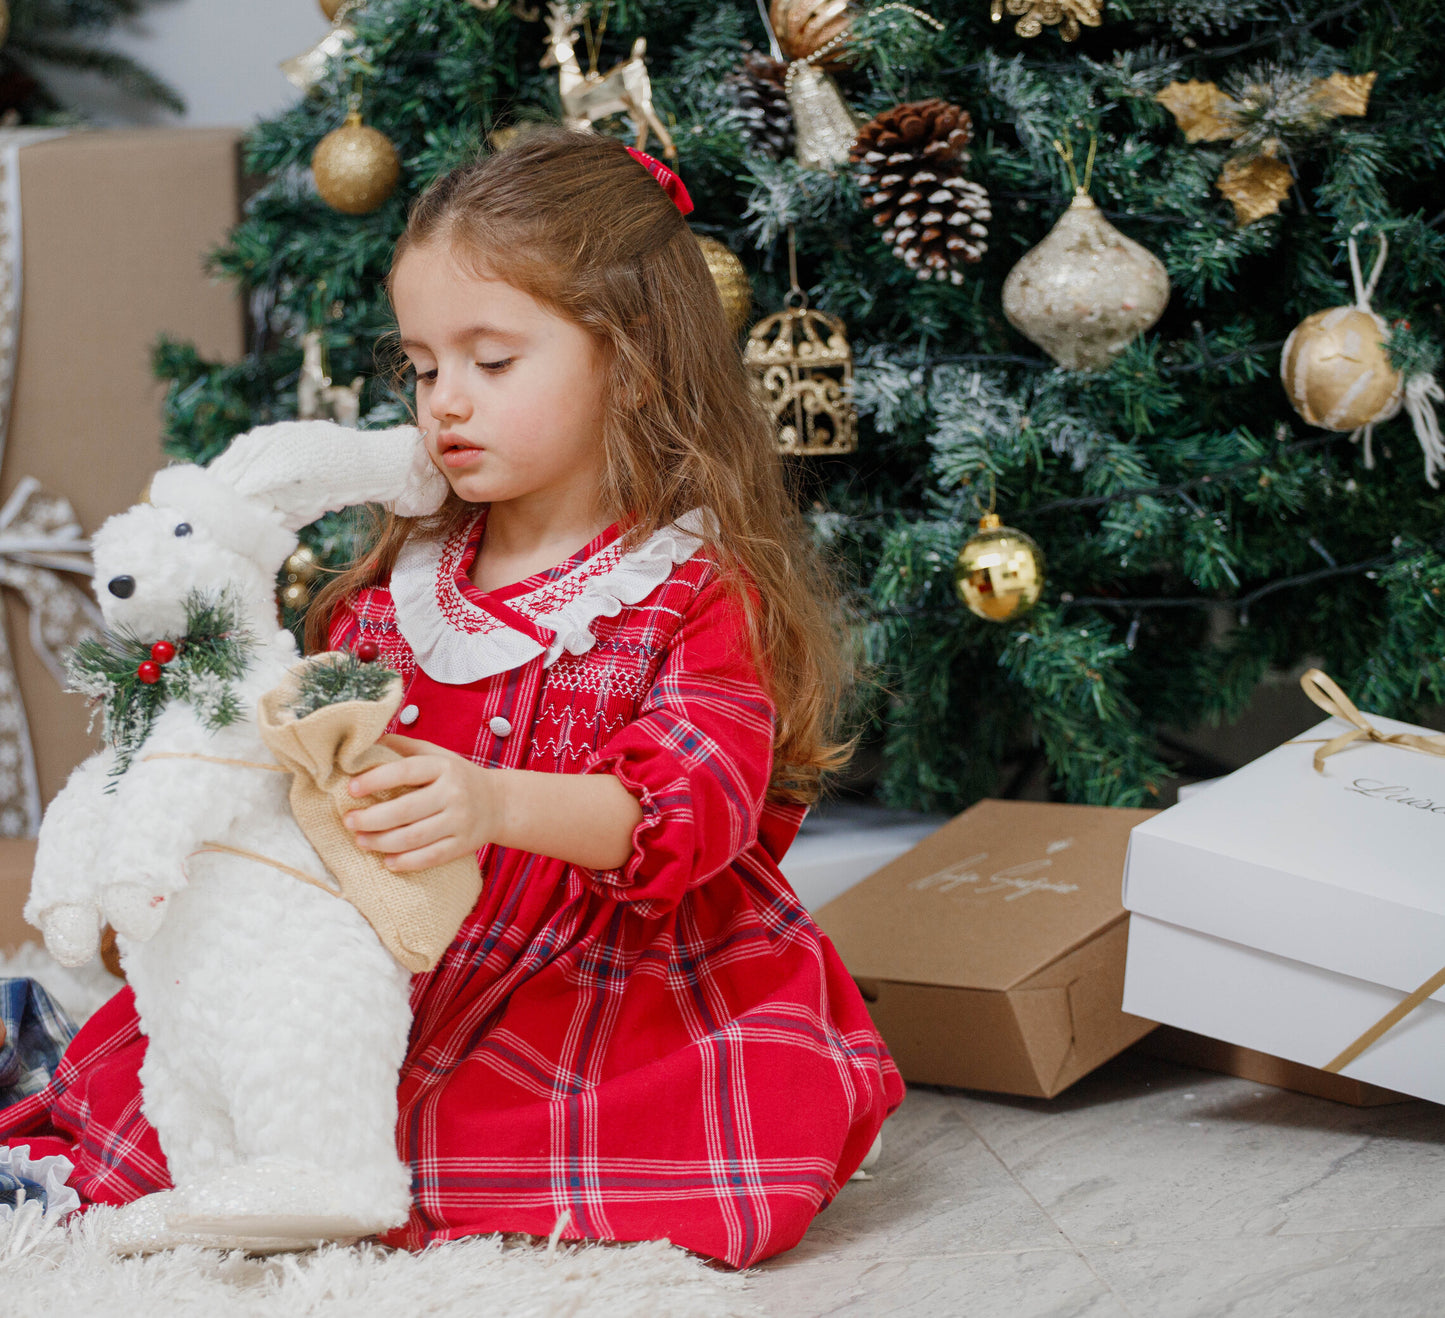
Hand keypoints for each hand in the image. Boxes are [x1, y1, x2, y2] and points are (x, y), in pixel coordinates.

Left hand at [345, 735, 497, 872]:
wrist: (499, 803)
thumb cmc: (456, 777)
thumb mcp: (436, 755)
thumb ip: (403, 748)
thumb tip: (363, 744)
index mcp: (443, 766)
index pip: (405, 771)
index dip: (375, 780)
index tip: (351, 789)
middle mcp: (454, 793)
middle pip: (405, 810)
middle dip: (371, 818)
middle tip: (349, 821)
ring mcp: (460, 821)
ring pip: (414, 837)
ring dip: (381, 842)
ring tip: (360, 840)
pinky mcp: (463, 845)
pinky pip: (430, 858)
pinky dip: (406, 862)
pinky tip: (387, 862)